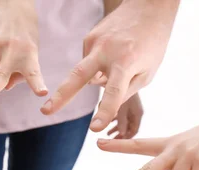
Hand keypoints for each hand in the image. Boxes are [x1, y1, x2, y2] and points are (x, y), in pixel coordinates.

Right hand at [0, 0, 46, 98]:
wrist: (13, 7)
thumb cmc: (25, 37)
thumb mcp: (31, 53)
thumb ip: (22, 74)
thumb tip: (5, 88)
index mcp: (30, 55)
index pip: (34, 74)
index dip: (37, 84)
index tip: (42, 92)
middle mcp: (14, 50)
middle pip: (1, 74)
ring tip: (2, 62)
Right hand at [41, 0, 177, 131]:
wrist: (148, 7)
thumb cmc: (152, 44)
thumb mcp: (148, 73)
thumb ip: (125, 91)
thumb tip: (102, 101)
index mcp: (126, 62)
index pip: (114, 92)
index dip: (105, 112)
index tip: (95, 129)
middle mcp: (107, 50)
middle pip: (78, 76)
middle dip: (61, 96)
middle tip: (45, 112)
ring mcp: (94, 41)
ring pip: (88, 72)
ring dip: (98, 75)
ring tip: (124, 59)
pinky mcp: (88, 37)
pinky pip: (90, 62)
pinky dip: (99, 65)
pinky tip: (114, 53)